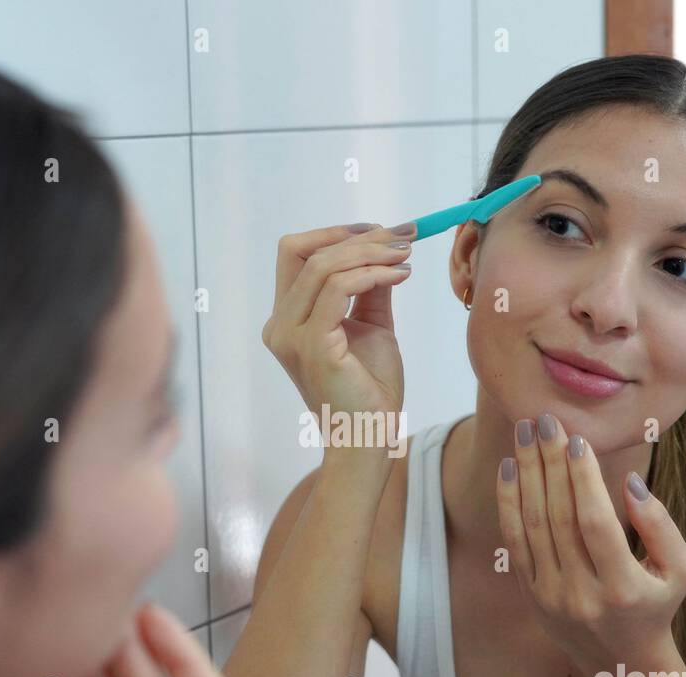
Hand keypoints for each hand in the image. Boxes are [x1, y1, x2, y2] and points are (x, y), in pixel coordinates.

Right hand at [262, 222, 415, 421]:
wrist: (370, 436)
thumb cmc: (370, 389)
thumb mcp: (372, 326)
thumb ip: (369, 288)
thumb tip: (384, 247)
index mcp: (287, 319)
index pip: (295, 254)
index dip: (334, 233)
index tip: (380, 230)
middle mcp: (280, 325)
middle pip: (303, 251)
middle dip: (357, 236)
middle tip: (403, 236)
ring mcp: (291, 336)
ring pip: (323, 266)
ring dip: (370, 252)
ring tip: (405, 256)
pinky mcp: (312, 346)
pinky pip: (337, 289)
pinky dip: (372, 274)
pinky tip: (400, 275)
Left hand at [495, 413, 685, 673]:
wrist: (620, 663)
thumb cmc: (657, 605)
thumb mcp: (681, 570)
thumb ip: (662, 526)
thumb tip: (630, 483)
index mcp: (623, 588)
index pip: (596, 524)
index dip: (584, 480)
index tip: (578, 438)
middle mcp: (581, 594)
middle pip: (558, 518)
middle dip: (550, 463)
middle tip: (545, 420)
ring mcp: (550, 596)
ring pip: (532, 525)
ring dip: (527, 474)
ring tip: (526, 433)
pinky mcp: (530, 594)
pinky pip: (514, 542)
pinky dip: (509, 503)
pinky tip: (510, 468)